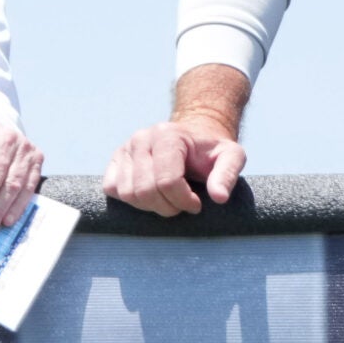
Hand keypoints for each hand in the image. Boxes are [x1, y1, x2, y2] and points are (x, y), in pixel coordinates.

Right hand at [102, 63, 250, 216]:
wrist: (193, 136)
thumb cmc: (211, 151)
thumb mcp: (231, 157)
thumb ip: (227, 175)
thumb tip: (219, 197)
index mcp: (168, 135)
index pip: (167, 181)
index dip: (183, 201)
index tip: (197, 204)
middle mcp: (141, 138)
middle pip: (145, 190)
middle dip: (167, 207)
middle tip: (182, 205)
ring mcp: (125, 148)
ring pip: (128, 193)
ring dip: (149, 206)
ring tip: (167, 200)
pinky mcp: (115, 160)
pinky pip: (112, 188)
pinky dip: (129, 199)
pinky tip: (150, 195)